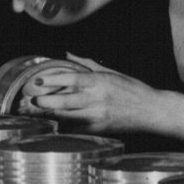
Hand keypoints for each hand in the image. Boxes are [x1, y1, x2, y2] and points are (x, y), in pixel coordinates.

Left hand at [21, 55, 156, 132]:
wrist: (151, 111)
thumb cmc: (133, 90)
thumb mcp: (112, 73)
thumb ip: (88, 64)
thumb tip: (68, 54)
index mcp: (99, 81)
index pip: (70, 78)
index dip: (51, 80)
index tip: (37, 81)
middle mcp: (97, 98)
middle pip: (64, 100)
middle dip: (45, 101)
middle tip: (33, 100)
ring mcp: (97, 115)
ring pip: (67, 116)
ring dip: (50, 114)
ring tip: (38, 112)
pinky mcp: (99, 129)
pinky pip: (76, 129)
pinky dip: (64, 126)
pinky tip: (54, 124)